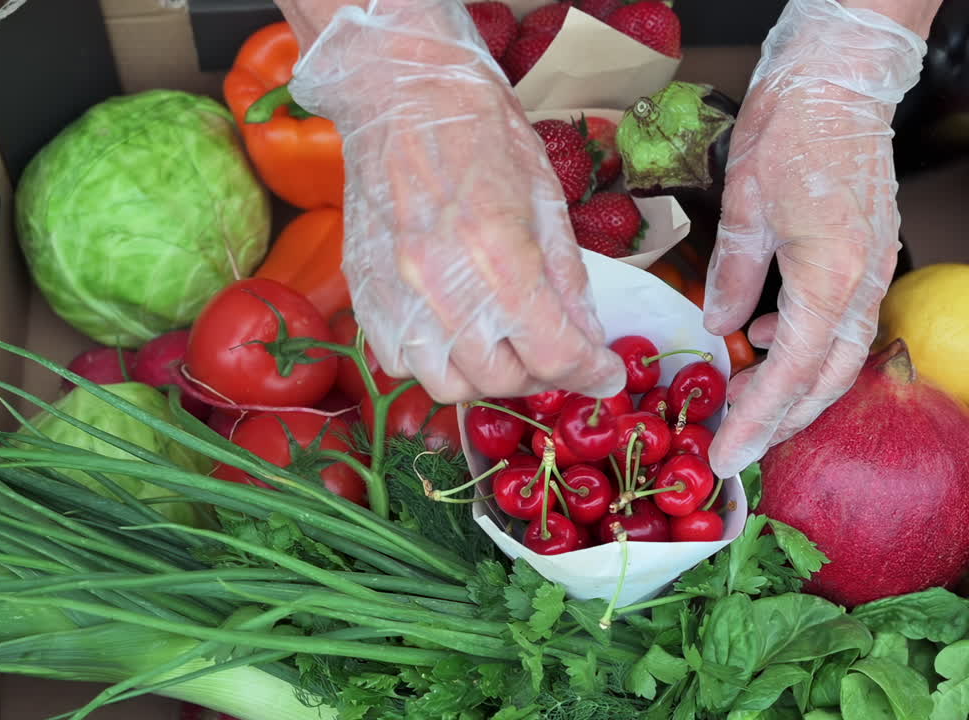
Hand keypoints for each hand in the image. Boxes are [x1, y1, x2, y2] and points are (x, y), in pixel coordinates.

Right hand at [282, 0, 624, 402]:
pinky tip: (456, 335)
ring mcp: (395, 293)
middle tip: (557, 355)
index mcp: (499, 255)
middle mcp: (441, 285)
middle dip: (542, 376)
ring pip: (447, 384)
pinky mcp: (364, 292)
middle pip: (502, 378)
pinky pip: (398, 363)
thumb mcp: (547, 198)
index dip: (590, 374)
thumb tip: (588, 338)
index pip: (553, 353)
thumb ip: (567, 279)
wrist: (403, 92)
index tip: (605, 374)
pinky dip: (435, 364)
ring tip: (507, 349)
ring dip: (486, 378)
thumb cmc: (482, 132)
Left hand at [703, 0, 926, 477]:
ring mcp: (876, 270)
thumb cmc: (792, 130)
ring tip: (746, 397)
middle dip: (783, 420)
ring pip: (843, 357)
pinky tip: (771, 337)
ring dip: (798, 389)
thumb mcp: (744, 206)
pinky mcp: (874, 256)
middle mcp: (864, 283)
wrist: (843, 79)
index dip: (758, 420)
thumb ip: (733, 276)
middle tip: (736, 443)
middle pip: (829, 379)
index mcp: (830, 277)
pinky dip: (811, 347)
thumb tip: (720, 327)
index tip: (727, 454)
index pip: (794, 374)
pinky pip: (847, 322)